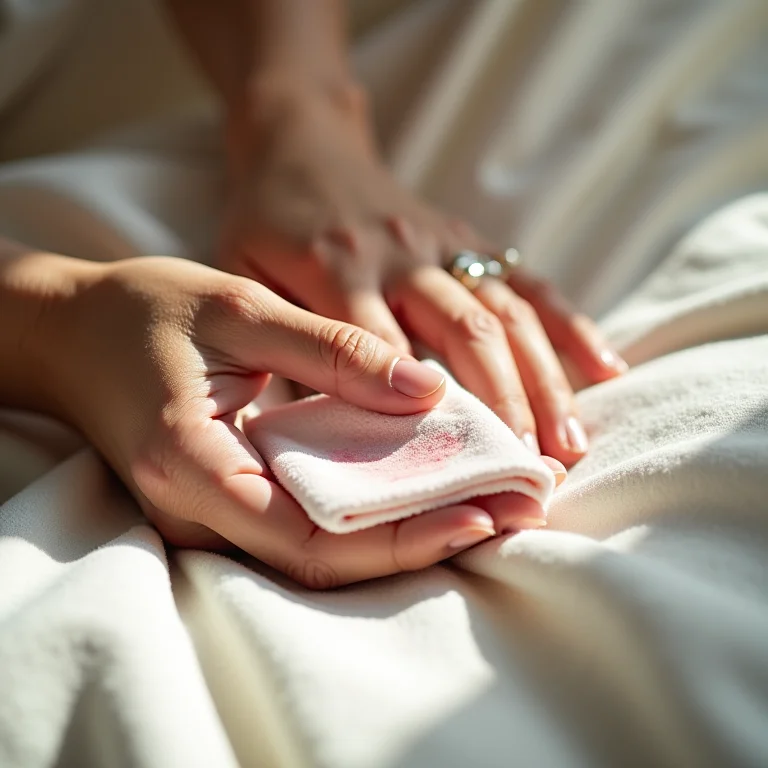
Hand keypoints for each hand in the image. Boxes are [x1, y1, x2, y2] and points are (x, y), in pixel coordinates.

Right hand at [35, 254, 562, 587]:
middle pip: (328, 559)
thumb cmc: (144, 311)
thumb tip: (428, 388)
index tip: (481, 511)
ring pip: (324, 550)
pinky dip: (374, 513)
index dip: (400, 534)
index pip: (310, 534)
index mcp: (193, 464)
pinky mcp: (232, 497)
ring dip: (409, 532)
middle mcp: (202, 509)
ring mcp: (215, 513)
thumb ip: (331, 349)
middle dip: (424, 542)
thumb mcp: (239, 307)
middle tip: (514, 511)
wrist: (74, 332)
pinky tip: (426, 486)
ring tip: (492, 503)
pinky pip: (310, 521)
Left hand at [217, 83, 627, 467]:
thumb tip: (313, 430)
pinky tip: (608, 368)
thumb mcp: (244, 279)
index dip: (420, 413)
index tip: (456, 472)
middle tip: (529, 473)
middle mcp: (400, 258)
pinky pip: (529, 281)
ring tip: (570, 447)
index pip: (385, 351)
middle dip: (503, 406)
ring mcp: (442, 245)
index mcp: (336, 271)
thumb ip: (284, 345)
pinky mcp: (469, 239)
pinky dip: (572, 324)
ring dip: (545, 381)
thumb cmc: (266, 225)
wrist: (301, 146)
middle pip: (464, 335)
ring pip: (506, 314)